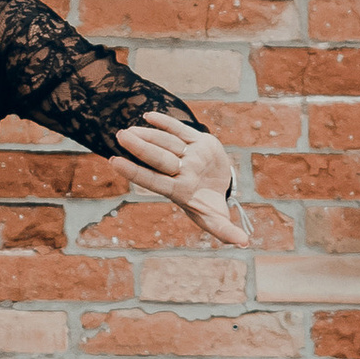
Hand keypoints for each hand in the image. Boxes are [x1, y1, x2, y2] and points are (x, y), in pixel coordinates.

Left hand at [114, 116, 247, 244]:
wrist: (218, 185)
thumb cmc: (210, 205)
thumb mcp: (216, 220)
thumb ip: (226, 231)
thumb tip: (244, 243)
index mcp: (179, 190)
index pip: (153, 181)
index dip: (135, 172)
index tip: (114, 162)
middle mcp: (180, 171)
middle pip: (158, 158)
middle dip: (140, 148)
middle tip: (120, 136)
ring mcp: (187, 154)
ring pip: (166, 142)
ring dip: (149, 133)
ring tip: (129, 128)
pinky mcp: (197, 140)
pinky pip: (179, 129)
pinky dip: (165, 122)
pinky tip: (148, 115)